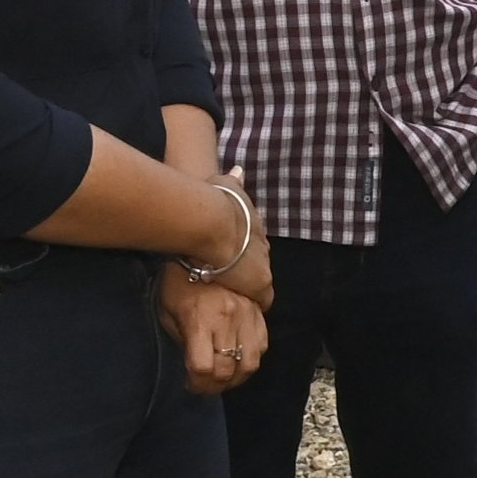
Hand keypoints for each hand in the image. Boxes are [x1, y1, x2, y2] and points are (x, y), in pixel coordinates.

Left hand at [158, 267, 268, 391]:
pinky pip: (262, 344)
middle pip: (227, 370)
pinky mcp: (257, 310)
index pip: (203, 368)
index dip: (196, 384)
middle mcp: (226, 320)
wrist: (204, 249)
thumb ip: (182, 340)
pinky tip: (239, 358)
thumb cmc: (178, 281)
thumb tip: (193, 365)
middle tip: (205, 386)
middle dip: (214, 386)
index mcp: (199, 321)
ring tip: (224, 377)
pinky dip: (252, 358)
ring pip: (250, 362)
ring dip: (237, 378)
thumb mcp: (167, 312)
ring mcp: (246, 315)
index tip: (190, 384)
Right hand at [199, 178, 271, 308]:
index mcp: (253, 223)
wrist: (213, 223)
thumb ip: (234, 180)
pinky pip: (262, 300)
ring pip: (260, 280)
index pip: (253, 239)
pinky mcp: (260, 284)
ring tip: (234, 292)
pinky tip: (244, 307)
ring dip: (248, 285)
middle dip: (246, 266)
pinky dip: (254, 302)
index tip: (231, 251)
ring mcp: (263, 264)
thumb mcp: (225, 184)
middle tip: (230, 274)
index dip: (242, 246)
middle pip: (258, 259)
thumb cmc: (214, 201)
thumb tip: (239, 170)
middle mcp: (262, 244)